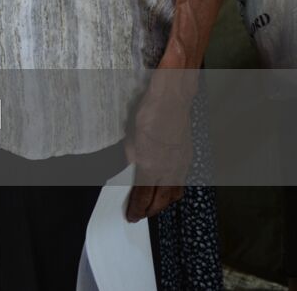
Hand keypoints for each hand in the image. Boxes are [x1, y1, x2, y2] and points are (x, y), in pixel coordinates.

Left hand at [124, 73, 194, 220]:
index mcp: (151, 166)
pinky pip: (180, 181)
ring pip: (174, 193)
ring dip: (163, 203)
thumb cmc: (148, 115)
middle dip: (150, 210)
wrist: (171, 101)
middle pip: (161, 199)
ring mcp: (180, 164)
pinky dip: (172, 190)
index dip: (137, 208)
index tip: (131, 216)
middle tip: (140, 215)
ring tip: (153, 207)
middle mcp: (169, 169)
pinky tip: (166, 189)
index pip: (143, 195)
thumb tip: (132, 168)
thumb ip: (132, 157)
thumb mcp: (131, 139)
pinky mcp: (187, 158)